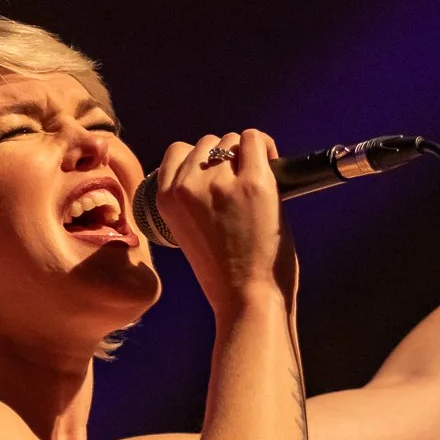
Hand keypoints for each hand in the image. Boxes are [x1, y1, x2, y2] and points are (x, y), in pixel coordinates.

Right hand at [154, 129, 293, 309]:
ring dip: (245, 155)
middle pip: (207, 143)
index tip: (217, 177)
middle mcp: (189, 185)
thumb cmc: (225, 272)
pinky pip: (255, 140)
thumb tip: (218, 163)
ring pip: (230, 140)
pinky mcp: (254, 184)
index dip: (201, 160)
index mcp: (166, 198)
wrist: (247, 299)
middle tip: (241, 188)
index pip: (178, 152)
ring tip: (256, 185)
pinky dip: (266, 148)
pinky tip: (272, 167)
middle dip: (225, 159)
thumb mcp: (189, 230)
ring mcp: (221, 182)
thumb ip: (194, 197)